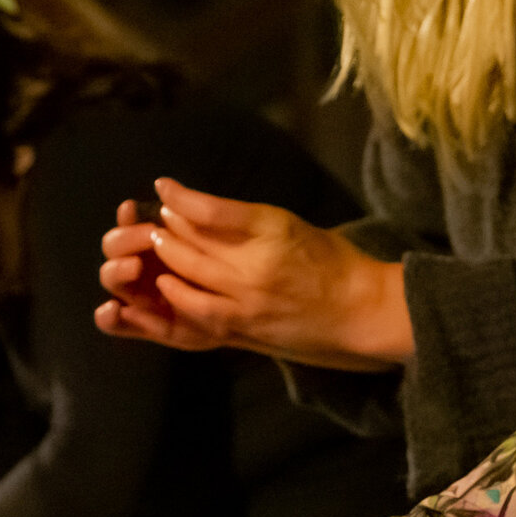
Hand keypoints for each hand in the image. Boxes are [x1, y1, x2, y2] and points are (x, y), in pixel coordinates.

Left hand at [92, 178, 411, 369]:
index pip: (211, 210)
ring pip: (190, 276)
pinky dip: (176, 296)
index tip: (165, 188)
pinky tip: (166, 285)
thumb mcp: (289, 223)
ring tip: (158, 246)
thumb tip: (200, 209)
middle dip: (168, 227)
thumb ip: (245, 219)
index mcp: (272, 230)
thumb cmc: (330, 261)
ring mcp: (246, 300)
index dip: (181, 198)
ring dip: (168, 258)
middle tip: (158, 218)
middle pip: (194, 242)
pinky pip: (198, 311)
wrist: (358, 310)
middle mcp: (255, 265)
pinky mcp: (243, 328)